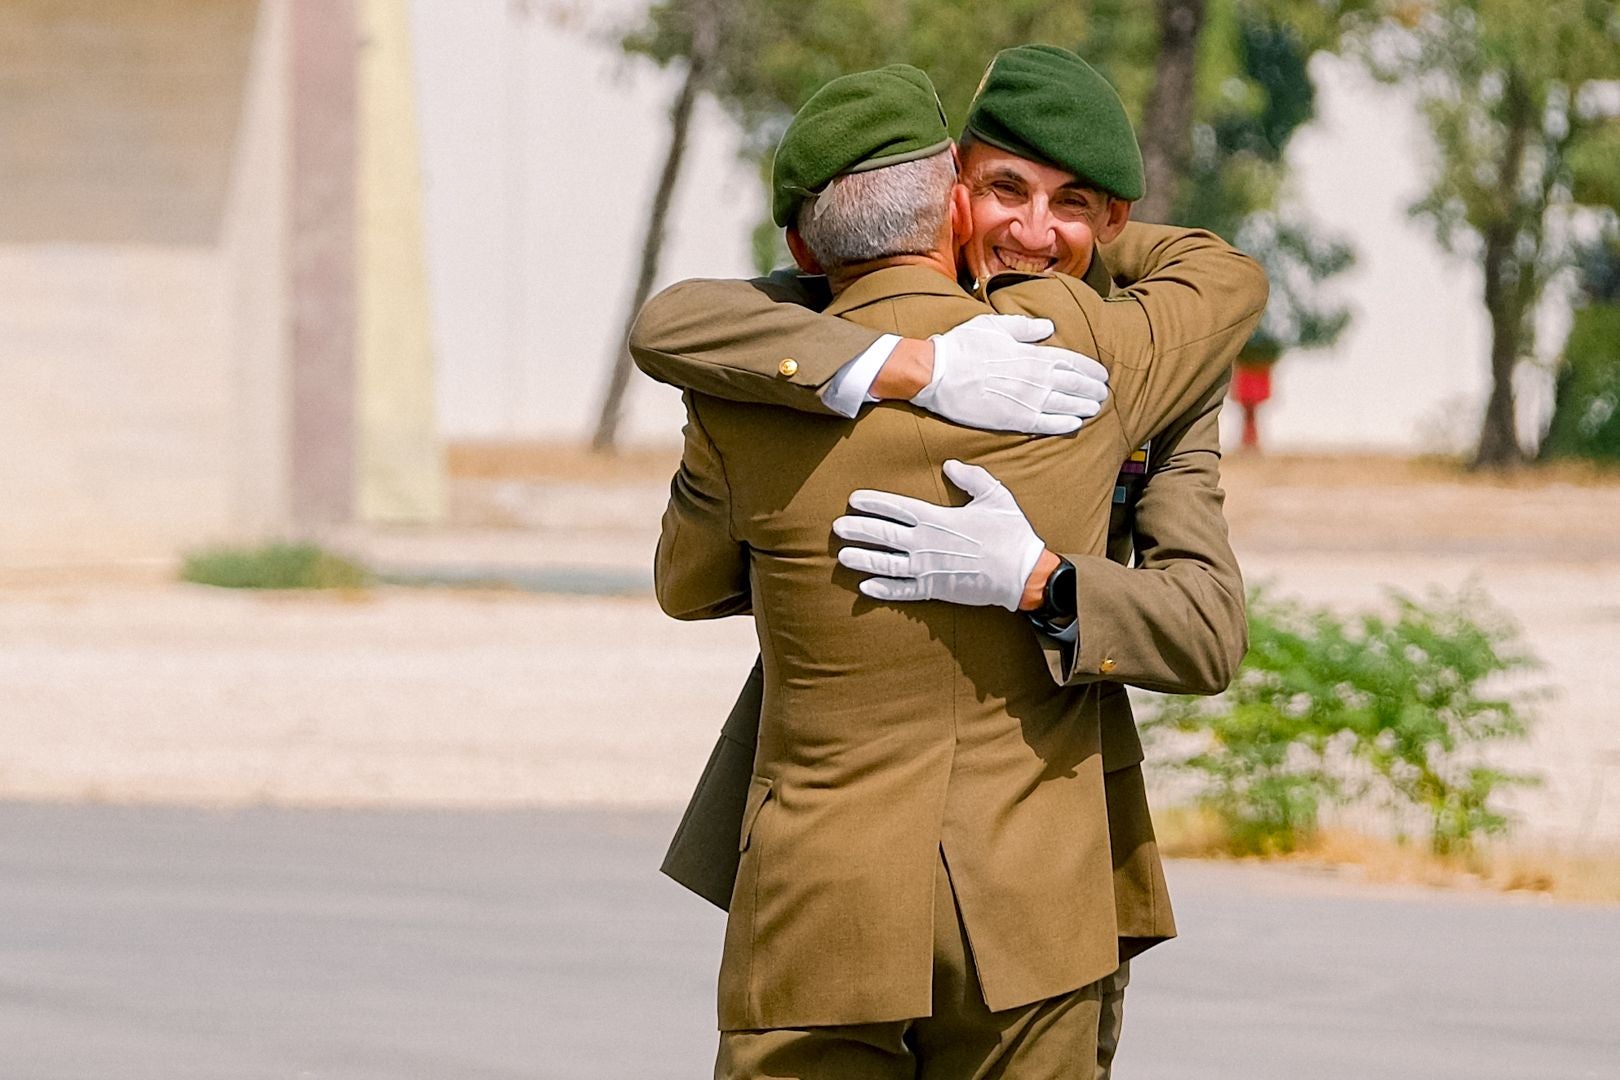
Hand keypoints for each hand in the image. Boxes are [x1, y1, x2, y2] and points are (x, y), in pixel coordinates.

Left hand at [833, 460, 1048, 611]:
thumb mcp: (995, 496)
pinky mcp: (935, 590)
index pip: (896, 508)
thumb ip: (970, 477)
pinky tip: (865, 587)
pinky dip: (883, 589)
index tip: (853, 500)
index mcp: (937, 518)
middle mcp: (926, 543)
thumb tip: (949, 464)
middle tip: (836, 527)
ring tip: (843, 555)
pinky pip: (903, 591)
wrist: (1023, 574)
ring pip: (886, 563)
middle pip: (883, 535)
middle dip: (857, 529)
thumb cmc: (1011, 534)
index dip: (873, 503)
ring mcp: (928, 569)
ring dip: (863, 559)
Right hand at [910, 314, 1107, 435]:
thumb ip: (1025, 327)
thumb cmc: (963, 346)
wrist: (938, 374)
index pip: (1074, 362)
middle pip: (1076, 385)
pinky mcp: (1015, 420)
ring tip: (1095, 408)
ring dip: (1085, 407)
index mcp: (1034, 354)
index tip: (1101, 374)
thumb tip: (1049, 327)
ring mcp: (1028, 401)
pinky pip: (1048, 424)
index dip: (1091, 369)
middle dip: (1093, 389)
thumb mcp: (995, 325)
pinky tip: (1075, 424)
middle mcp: (1037, 378)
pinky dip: (1065, 424)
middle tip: (1103, 393)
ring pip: (1067, 405)